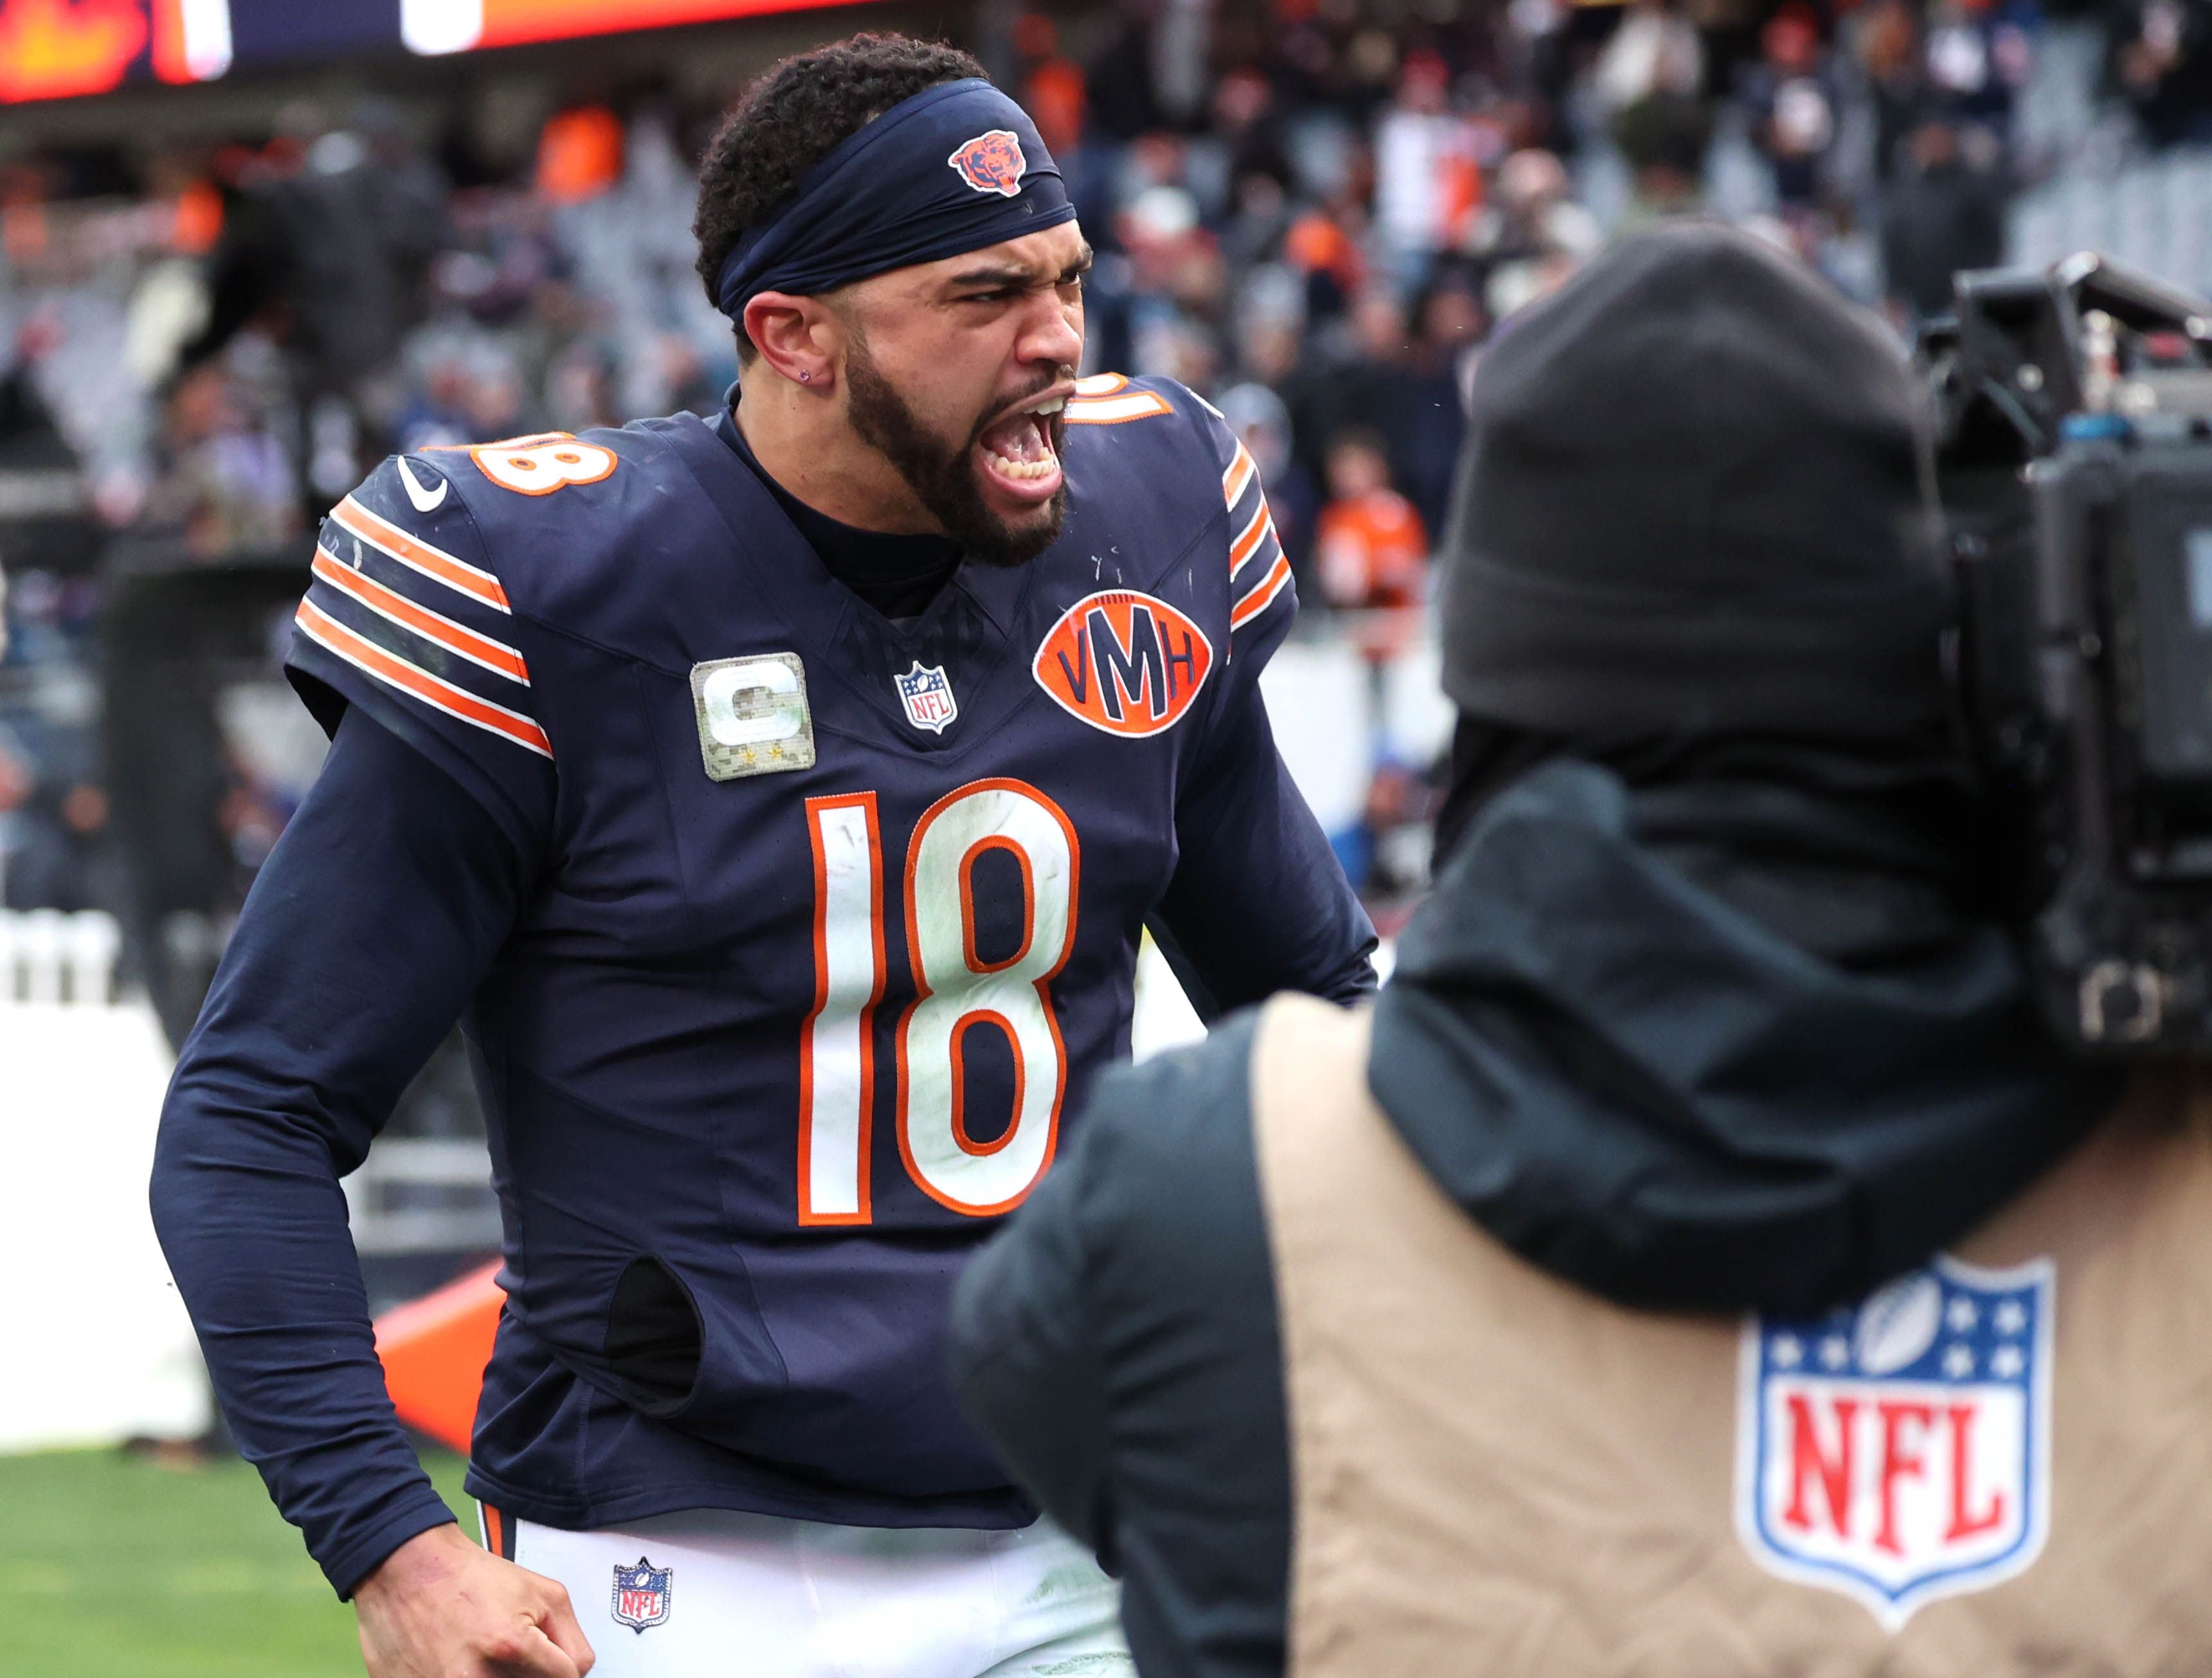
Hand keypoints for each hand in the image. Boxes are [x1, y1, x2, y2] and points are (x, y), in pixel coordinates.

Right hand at [355, 1523, 595, 1676]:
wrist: (410, 1571)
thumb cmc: (471, 1577)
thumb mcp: (544, 1593)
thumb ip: (572, 1637)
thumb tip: (578, 1671)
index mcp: (511, 1646)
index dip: (562, 1666)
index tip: (550, 1657)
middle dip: (530, 1672)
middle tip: (510, 1649)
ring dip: (500, 1676)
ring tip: (483, 1652)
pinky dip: (470, 1676)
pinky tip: (461, 1659)